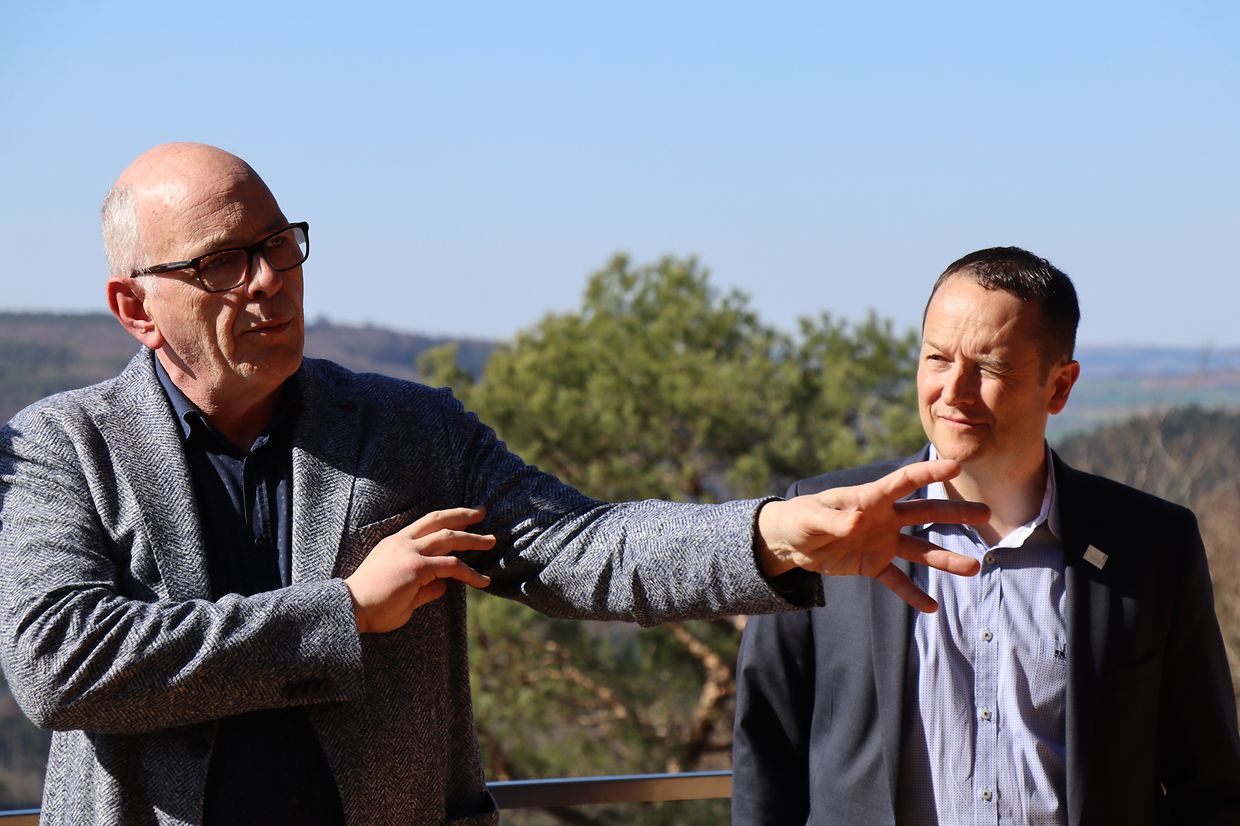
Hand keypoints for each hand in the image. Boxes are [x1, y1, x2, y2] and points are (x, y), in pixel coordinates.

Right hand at [344, 507, 496, 633]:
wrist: (349, 609)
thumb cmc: (371, 605)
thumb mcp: (402, 592)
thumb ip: (424, 587)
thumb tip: (443, 587)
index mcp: (396, 543)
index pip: (426, 523)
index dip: (447, 518)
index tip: (464, 516)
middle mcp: (403, 542)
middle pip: (439, 520)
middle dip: (463, 515)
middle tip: (482, 512)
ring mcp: (410, 553)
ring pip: (449, 538)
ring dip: (473, 539)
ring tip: (491, 541)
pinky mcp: (416, 568)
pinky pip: (451, 566)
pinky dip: (470, 572)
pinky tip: (483, 580)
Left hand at [756, 459, 987, 611]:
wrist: (790, 542)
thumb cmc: (799, 519)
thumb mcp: (811, 518)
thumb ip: (834, 520)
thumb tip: (857, 522)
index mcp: (869, 498)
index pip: (903, 482)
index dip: (928, 473)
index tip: (955, 467)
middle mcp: (883, 518)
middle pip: (924, 513)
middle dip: (954, 513)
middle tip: (985, 513)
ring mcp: (881, 542)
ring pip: (919, 550)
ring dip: (945, 559)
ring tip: (973, 569)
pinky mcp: (873, 565)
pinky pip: (897, 580)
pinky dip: (912, 594)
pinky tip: (932, 609)